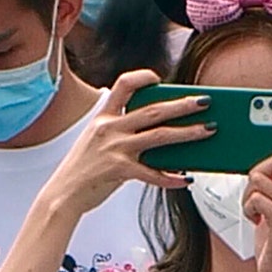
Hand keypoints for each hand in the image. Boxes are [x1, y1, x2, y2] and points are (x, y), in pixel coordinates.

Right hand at [41, 71, 207, 217]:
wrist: (63, 193)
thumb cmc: (84, 168)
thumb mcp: (98, 141)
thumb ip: (123, 132)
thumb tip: (161, 134)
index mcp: (104, 117)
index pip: (123, 85)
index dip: (142, 77)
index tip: (159, 78)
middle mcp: (110, 128)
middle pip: (153, 110)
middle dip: (183, 104)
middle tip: (206, 101)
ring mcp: (115, 148)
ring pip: (160, 136)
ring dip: (188, 133)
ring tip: (209, 130)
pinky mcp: (120, 170)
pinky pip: (153, 173)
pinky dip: (171, 178)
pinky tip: (186, 179)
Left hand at [248, 111, 271, 271]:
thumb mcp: (270, 213)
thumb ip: (268, 191)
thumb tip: (255, 172)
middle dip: (256, 174)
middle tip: (254, 197)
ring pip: (259, 179)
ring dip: (248, 197)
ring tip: (255, 216)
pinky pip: (257, 198)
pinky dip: (249, 210)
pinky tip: (256, 224)